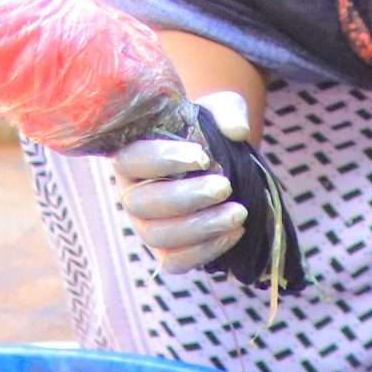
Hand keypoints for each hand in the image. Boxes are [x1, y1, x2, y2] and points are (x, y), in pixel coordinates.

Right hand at [115, 90, 257, 273]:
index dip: (163, 160)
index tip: (203, 157)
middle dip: (186, 197)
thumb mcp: (220, 110)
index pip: (132, 160)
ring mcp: (147, 225)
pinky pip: (174, 262)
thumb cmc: (209, 132)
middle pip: (141, 205)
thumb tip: (237, 131)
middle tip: (225, 186)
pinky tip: (235, 232)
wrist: (220, 162)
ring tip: (239, 213)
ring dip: (200, 227)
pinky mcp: (167, 250)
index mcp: (134, 155)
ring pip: (158, 236)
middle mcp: (132, 194)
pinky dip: (205, 250)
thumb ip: (227, 112)